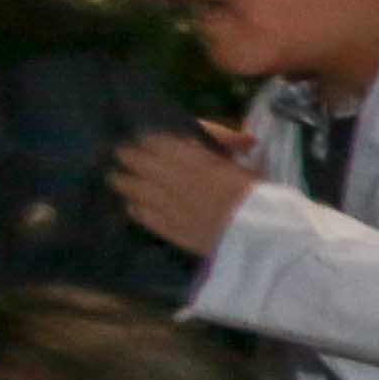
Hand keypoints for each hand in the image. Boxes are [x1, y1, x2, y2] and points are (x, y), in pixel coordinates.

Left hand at [112, 127, 263, 261]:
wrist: (262, 241)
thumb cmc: (261, 199)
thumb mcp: (246, 165)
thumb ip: (227, 148)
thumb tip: (240, 139)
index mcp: (195, 161)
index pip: (158, 143)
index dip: (147, 140)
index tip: (140, 138)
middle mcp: (175, 181)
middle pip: (139, 163)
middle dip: (129, 157)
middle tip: (121, 154)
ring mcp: (170, 208)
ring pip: (136, 190)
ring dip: (124, 182)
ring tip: (116, 178)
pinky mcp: (172, 232)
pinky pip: (145, 217)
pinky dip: (137, 209)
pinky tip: (133, 206)